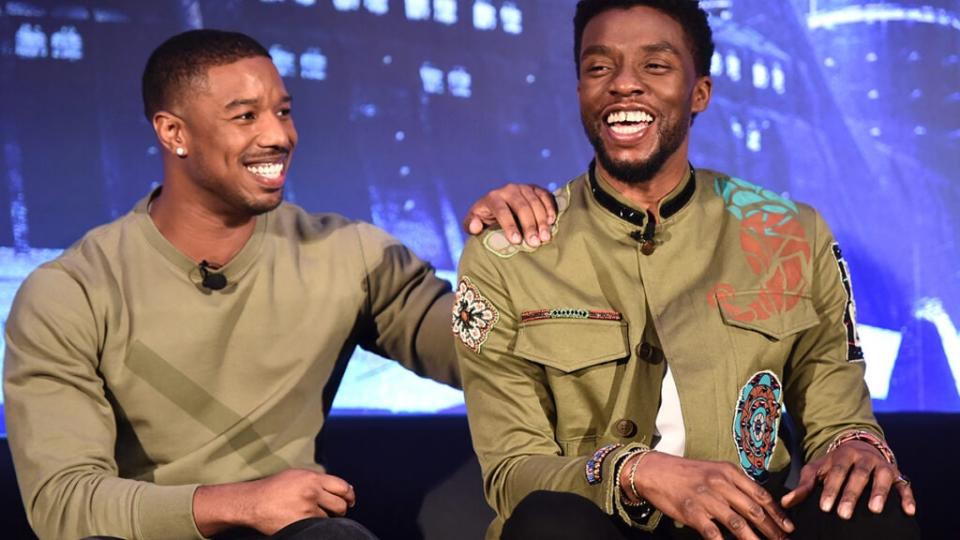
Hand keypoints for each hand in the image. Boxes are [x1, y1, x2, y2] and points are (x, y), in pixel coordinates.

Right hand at [194, 468, 355, 536]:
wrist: (254, 503)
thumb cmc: (275, 488)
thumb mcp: (297, 476)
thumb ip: (319, 480)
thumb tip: (344, 489)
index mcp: (312, 478)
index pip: (342, 486)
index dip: (349, 495)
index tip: (350, 500)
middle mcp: (312, 492)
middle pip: (340, 504)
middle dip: (341, 509)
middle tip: (336, 511)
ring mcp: (307, 509)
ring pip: (330, 518)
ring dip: (327, 519)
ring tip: (316, 516)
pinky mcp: (301, 524)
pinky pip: (318, 527)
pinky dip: (316, 526)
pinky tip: (308, 523)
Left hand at [462, 183, 555, 245]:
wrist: (498, 206)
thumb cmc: (485, 219)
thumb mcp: (473, 222)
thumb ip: (470, 225)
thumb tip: (476, 225)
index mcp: (492, 197)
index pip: (502, 210)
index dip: (509, 226)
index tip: (516, 241)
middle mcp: (508, 189)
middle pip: (521, 207)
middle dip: (529, 225)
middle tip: (535, 243)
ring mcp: (523, 187)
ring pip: (535, 202)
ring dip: (542, 220)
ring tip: (545, 237)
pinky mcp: (536, 189)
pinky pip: (545, 196)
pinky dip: (550, 208)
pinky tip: (552, 221)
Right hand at [626, 452, 793, 539]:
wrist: (655, 471)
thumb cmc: (686, 472)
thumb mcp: (714, 470)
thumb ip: (735, 484)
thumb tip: (758, 503)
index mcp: (728, 472)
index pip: (760, 494)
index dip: (777, 513)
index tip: (788, 527)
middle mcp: (720, 483)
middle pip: (754, 510)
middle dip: (772, 530)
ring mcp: (706, 498)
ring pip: (738, 524)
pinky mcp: (692, 512)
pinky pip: (713, 533)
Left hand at [782, 440, 915, 519]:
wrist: (859, 448)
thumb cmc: (834, 464)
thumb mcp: (818, 470)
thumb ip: (804, 486)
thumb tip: (785, 503)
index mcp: (842, 455)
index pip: (836, 472)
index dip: (831, 489)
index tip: (825, 507)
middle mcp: (864, 458)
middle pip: (858, 475)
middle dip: (851, 494)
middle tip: (843, 514)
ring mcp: (882, 466)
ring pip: (883, 477)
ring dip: (879, 493)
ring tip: (875, 510)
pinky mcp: (898, 475)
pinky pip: (905, 485)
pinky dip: (908, 497)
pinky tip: (909, 511)